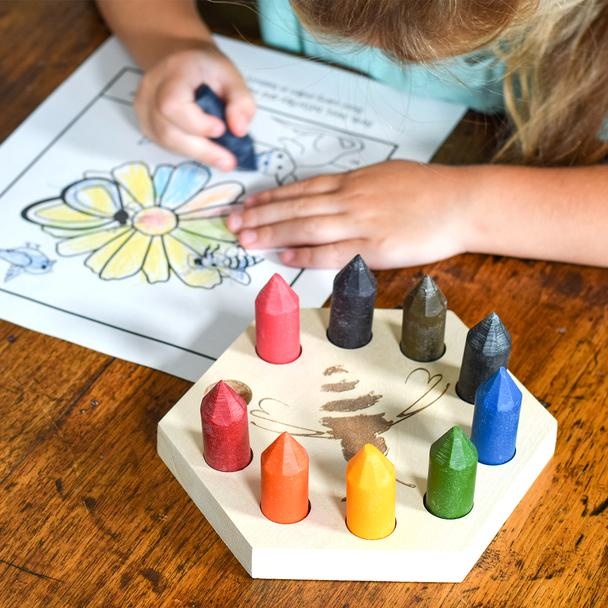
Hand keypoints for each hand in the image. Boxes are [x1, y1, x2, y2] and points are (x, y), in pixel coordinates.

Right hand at [134, 43, 254, 170]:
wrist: (184, 63)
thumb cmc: (207, 70)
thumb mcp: (232, 76)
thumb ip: (241, 102)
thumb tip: (239, 130)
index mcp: (174, 71)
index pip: (172, 104)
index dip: (196, 123)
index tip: (221, 129)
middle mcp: (152, 89)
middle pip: (167, 129)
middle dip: (201, 150)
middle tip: (228, 161)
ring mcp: (144, 108)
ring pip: (166, 141)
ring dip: (196, 153)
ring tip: (221, 158)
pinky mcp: (146, 123)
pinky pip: (165, 144)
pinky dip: (188, 150)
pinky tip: (204, 149)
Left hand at [227, 161, 473, 268]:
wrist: (460, 202)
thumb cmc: (428, 189)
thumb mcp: (385, 175)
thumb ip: (355, 186)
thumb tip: (330, 194)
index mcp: (352, 181)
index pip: (301, 189)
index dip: (271, 198)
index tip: (247, 204)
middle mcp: (350, 198)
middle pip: (295, 207)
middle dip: (260, 215)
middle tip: (232, 223)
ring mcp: (360, 221)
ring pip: (306, 227)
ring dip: (273, 233)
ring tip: (246, 239)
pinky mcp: (374, 246)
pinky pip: (332, 251)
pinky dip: (305, 254)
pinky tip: (284, 256)